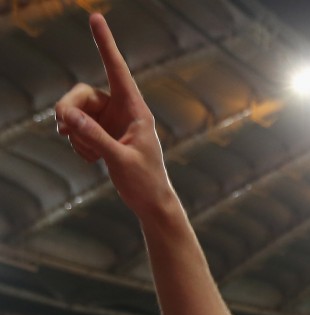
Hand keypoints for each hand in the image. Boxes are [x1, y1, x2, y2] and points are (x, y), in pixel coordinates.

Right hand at [54, 14, 173, 217]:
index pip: (117, 70)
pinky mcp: (103, 136)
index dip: (105, 44)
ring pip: (77, 113)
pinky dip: (79, 144)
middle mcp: (122, 112)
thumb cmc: (146, 182)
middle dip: (69, 110)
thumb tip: (69, 116)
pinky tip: (92, 160)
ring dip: (75, 132)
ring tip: (87, 154)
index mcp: (136, 110)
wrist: (151, 204)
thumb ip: (96, 137)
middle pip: (82, 95)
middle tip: (62, 128)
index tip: (95, 18)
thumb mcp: (120, 160)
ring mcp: (111, 124)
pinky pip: (79, 130)